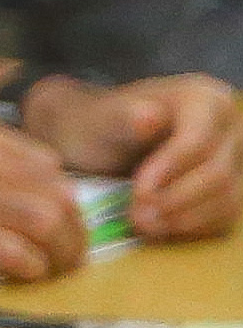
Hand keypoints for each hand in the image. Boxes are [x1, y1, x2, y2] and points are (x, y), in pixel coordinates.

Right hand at [0, 111, 85, 280]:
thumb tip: (26, 192)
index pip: (46, 163)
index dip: (58, 199)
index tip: (54, 224)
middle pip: (57, 193)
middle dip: (73, 231)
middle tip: (68, 256)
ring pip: (47, 223)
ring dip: (60, 254)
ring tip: (51, 271)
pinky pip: (15, 254)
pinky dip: (28, 270)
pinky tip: (19, 277)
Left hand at [33, 72, 240, 239]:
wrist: (99, 140)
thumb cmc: (99, 125)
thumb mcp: (102, 118)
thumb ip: (123, 116)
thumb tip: (149, 117)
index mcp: (205, 98)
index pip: (198, 141)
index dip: (171, 170)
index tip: (139, 192)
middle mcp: (230, 127)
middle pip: (216, 173)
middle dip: (175, 199)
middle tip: (137, 218)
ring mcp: (234, 160)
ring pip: (226, 198)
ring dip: (184, 218)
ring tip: (143, 225)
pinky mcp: (229, 188)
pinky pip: (224, 215)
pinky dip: (193, 227)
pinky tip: (161, 229)